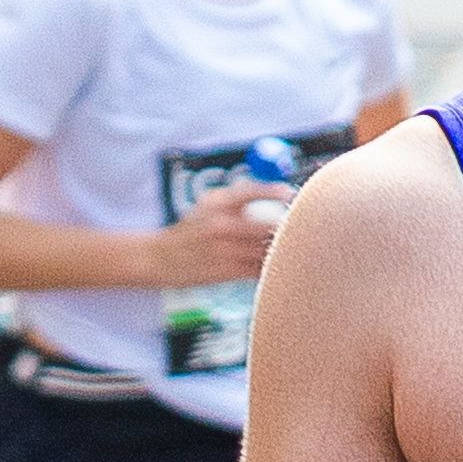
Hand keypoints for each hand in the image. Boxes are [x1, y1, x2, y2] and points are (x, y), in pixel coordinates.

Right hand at [153, 184, 286, 285]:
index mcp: (218, 203)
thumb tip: (273, 190)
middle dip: (287, 227)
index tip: (291, 194)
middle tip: (300, 228)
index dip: (275, 192)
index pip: (252, 192)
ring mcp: (224, 250)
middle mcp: (221, 225)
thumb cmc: (191, 231)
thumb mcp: (207, 206)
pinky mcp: (227, 271)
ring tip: (290, 247)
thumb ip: (236, 198)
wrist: (161, 258)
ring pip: (265, 250)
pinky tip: (274, 265)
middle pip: (267, 225)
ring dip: (281, 249)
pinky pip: (258, 269)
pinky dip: (269, 267)